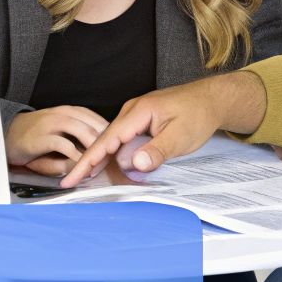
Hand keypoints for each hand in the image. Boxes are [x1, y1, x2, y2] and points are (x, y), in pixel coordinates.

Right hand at [5, 106, 108, 175]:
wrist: (9, 133)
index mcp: (73, 112)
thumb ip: (81, 138)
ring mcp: (53, 123)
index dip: (112, 136)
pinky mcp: (42, 136)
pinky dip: (75, 157)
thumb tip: (102, 152)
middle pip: (95, 125)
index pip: (100, 121)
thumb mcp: (63, 132)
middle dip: (108, 144)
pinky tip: (81, 166)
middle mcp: (65, 114)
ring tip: (102, 163)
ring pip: (83, 132)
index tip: (119, 151)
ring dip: (94, 149)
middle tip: (115, 160)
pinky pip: (64, 145)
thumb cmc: (39, 135)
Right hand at [62, 72, 264, 185]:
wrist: (212, 99)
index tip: (73, 176)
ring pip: (111, 141)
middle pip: (103, 141)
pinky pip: (121, 140)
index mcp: (137, 112)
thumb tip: (134, 164)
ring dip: (98, 160)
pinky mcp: (141, 122)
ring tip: (83, 178)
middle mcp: (131, 112)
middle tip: (70, 182)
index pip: (106, 140)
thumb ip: (157, 150)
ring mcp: (135, 116)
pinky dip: (112, 154)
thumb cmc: (198, 114)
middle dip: (86, 162)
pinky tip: (106, 165)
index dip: (88, 161)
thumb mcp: (180, 136)